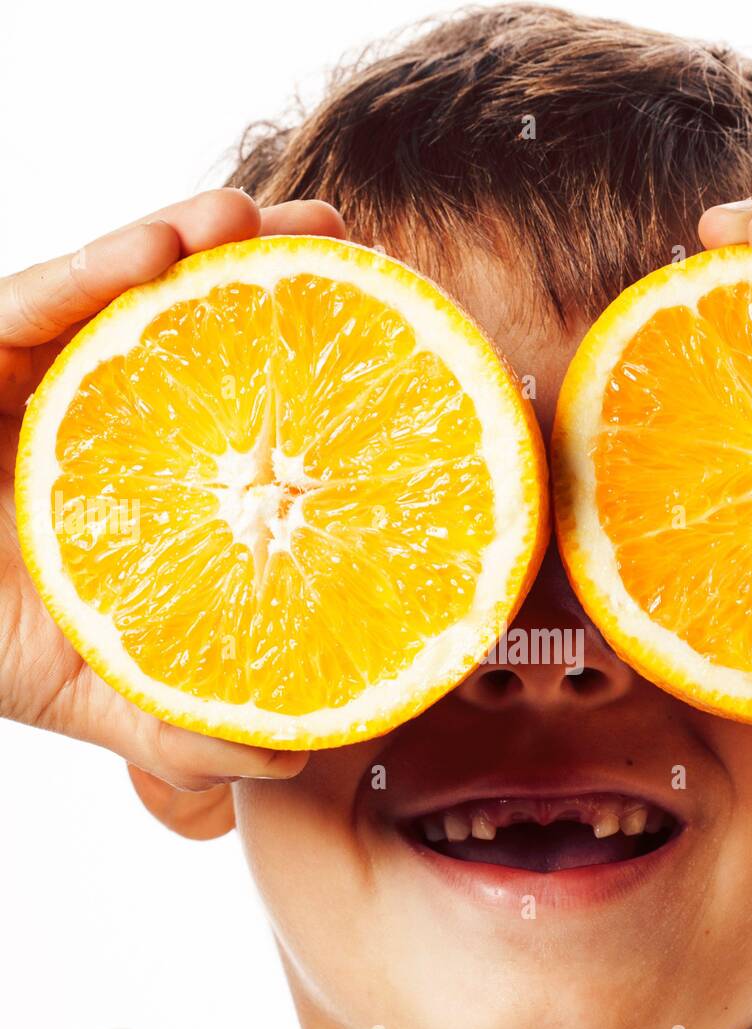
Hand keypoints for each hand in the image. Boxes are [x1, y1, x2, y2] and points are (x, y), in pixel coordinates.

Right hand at [0, 189, 344, 788]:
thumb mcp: (103, 693)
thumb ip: (186, 722)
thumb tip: (292, 754)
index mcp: (144, 474)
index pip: (233, 402)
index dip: (305, 365)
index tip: (385, 336)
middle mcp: (96, 411)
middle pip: (192, 322)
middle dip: (268, 274)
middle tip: (342, 240)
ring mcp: (32, 374)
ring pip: (119, 288)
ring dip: (197, 241)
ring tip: (271, 219)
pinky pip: (32, 303)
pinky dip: (96, 272)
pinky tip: (164, 249)